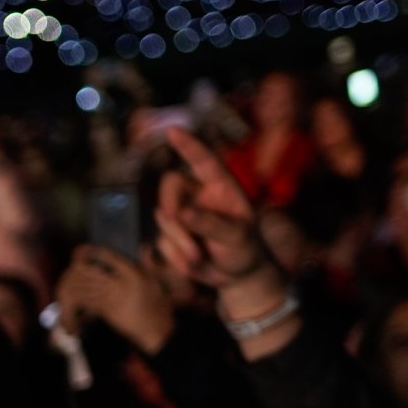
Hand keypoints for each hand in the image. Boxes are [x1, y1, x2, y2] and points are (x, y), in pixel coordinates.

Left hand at [56, 245, 175, 355]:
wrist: (154, 329)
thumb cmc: (157, 304)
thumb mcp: (156, 281)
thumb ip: (148, 263)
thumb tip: (144, 246)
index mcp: (134, 274)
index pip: (110, 257)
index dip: (94, 251)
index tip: (83, 249)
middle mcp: (121, 284)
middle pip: (92, 271)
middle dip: (79, 267)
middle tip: (72, 264)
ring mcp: (112, 298)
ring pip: (87, 286)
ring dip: (75, 282)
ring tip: (69, 277)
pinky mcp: (106, 311)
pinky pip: (87, 301)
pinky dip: (79, 298)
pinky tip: (74, 295)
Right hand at [154, 131, 275, 291]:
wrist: (237, 276)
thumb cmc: (245, 249)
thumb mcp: (236, 237)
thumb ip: (211, 223)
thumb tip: (180, 213)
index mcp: (220, 187)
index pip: (203, 161)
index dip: (189, 145)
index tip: (172, 131)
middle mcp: (197, 196)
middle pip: (170, 186)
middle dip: (170, 203)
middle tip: (175, 218)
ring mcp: (182, 216)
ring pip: (164, 218)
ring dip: (179, 241)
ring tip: (200, 258)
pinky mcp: (170, 236)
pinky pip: (162, 243)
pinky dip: (176, 257)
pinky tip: (194, 264)